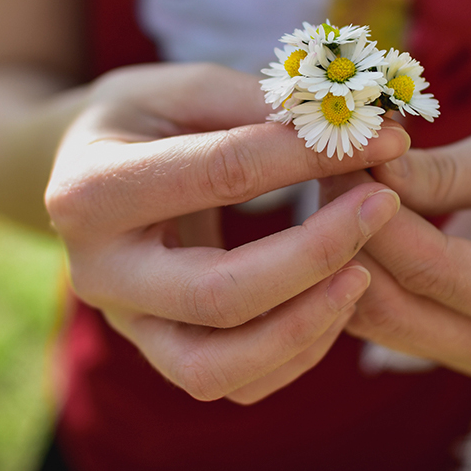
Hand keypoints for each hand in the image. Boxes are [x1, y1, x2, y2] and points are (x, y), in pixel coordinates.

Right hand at [45, 63, 408, 402]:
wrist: (87, 175)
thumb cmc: (141, 120)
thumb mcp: (185, 90)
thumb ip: (258, 107)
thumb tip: (356, 127)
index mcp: (92, 188)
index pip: (221, 175)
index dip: (309, 157)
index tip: (383, 138)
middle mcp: (100, 272)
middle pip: (218, 295)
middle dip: (316, 255)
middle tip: (381, 207)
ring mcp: (128, 323)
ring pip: (219, 368)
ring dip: (307, 324)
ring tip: (363, 271)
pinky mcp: (158, 351)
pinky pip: (232, 381)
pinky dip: (294, 352)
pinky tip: (333, 302)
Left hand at [322, 109, 470, 379]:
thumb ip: (444, 173)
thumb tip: (369, 173)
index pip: (434, 270)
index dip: (375, 218)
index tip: (337, 165)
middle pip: (398, 305)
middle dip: (349, 237)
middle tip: (321, 170)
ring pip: (379, 318)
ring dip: (343, 253)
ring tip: (330, 185)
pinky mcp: (448, 345)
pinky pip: (381, 317)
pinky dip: (354, 269)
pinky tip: (344, 219)